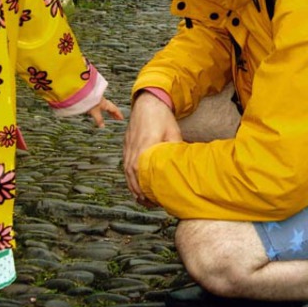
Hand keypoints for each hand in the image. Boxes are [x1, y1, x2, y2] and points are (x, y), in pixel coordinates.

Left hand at [86, 97, 123, 128]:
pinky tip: (103, 110)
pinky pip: (103, 105)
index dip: (118, 114)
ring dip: (110, 111)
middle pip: (112, 108)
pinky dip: (105, 109)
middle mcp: (104, 102)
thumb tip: (103, 127)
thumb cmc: (90, 101)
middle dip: (115, 113)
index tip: (122, 118)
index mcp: (106, 104)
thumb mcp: (95, 112)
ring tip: (111, 116)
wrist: (83, 93)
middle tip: (118, 118)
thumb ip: (99, 119)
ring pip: (107, 106)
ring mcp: (100, 100)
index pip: (115, 109)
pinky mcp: (95, 99)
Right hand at [122, 91, 182, 206]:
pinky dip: (130, 178)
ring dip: (134, 188)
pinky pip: (125, 167)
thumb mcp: (173, 133)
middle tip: (152, 204)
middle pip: (133, 178)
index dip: (147, 190)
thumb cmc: (161, 117)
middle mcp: (133, 151)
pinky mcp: (126, 147)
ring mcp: (127, 149)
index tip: (155, 200)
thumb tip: (181, 166)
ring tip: (144, 200)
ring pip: (127, 174)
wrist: (147, 102)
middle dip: (141, 193)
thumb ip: (174, 150)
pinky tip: (136, 185)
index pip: (142, 176)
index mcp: (144, 148)